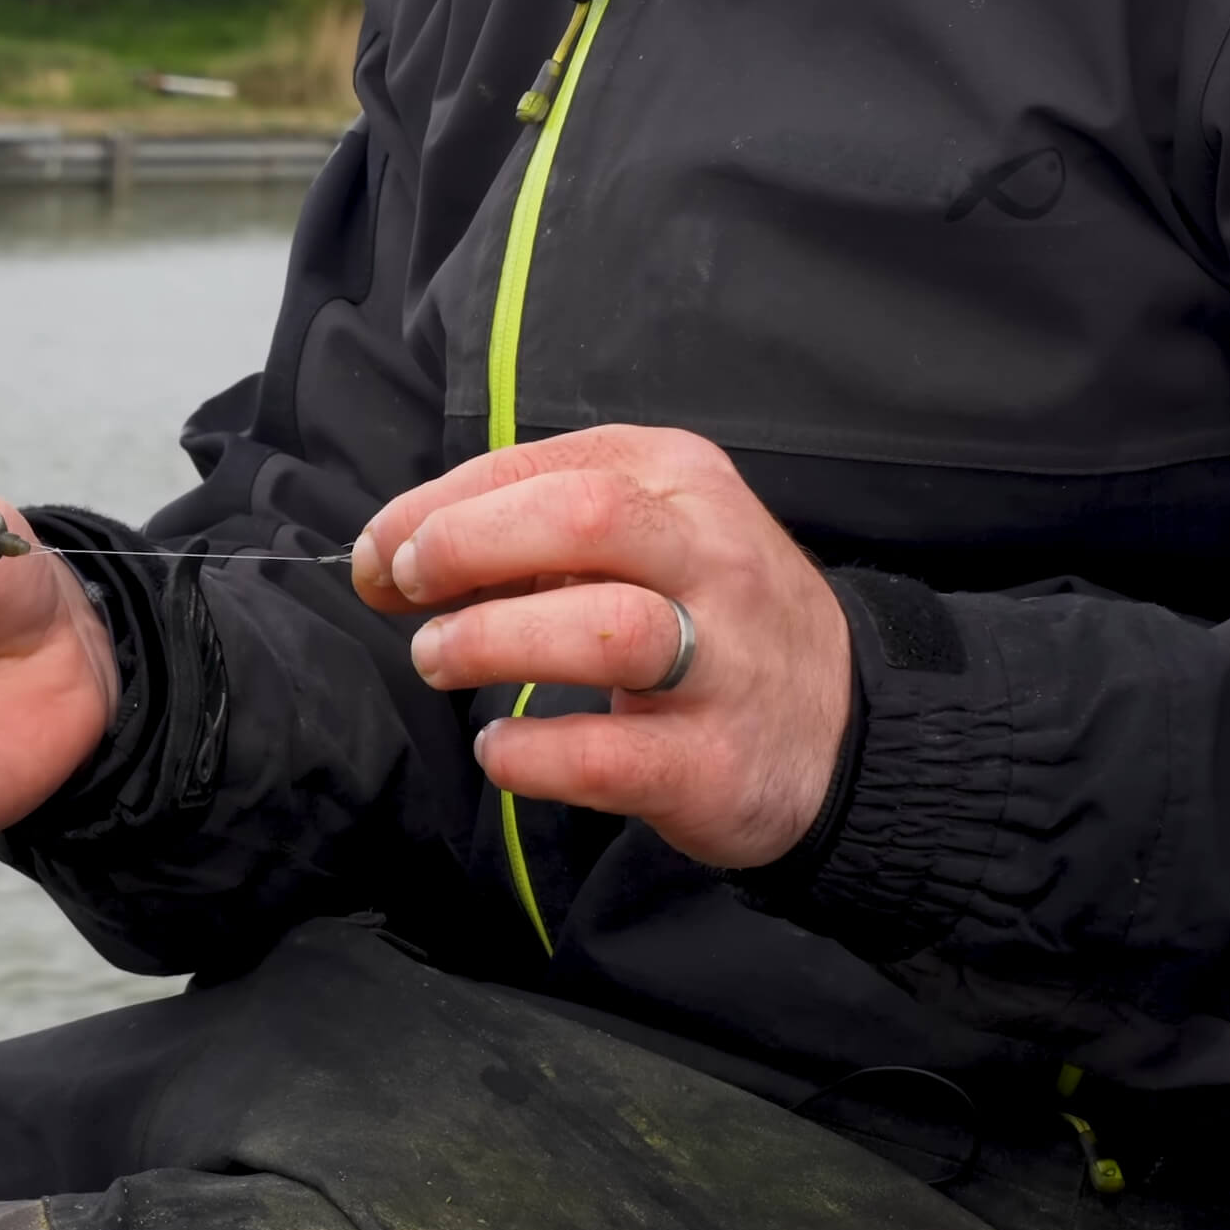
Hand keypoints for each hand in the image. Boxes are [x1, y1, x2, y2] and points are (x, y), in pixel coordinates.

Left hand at [351, 426, 851, 869]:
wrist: (848, 732)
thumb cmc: (707, 619)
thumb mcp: (645, 536)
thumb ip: (534, 531)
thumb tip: (393, 554)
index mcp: (680, 480)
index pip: (541, 467)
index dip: (437, 508)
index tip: (380, 555)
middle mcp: (714, 556)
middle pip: (581, 519)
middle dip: (466, 547)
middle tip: (408, 593)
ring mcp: (726, 661)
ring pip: (604, 628)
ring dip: (492, 641)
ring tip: (439, 660)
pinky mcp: (714, 763)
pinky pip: (606, 754)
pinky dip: (530, 752)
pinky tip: (497, 748)